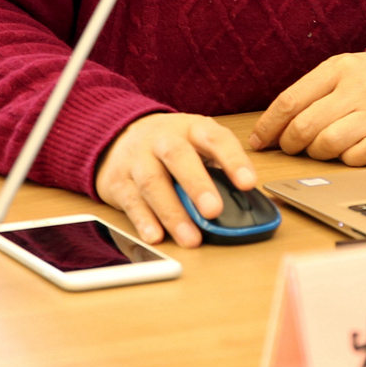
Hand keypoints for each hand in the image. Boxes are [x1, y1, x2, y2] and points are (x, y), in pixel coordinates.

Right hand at [95, 113, 257, 247]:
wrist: (120, 136)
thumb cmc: (170, 146)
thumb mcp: (196, 145)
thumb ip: (216, 169)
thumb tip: (241, 204)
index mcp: (191, 128)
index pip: (215, 138)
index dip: (233, 160)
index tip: (248, 183)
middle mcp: (162, 139)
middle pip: (178, 156)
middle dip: (197, 185)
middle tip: (214, 211)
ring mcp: (137, 159)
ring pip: (153, 182)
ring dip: (173, 213)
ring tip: (191, 238)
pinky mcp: (118, 181)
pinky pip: (130, 201)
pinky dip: (143, 221)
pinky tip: (156, 236)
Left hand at [249, 51, 365, 165]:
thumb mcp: (339, 71)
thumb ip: (308, 93)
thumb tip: (270, 128)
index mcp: (336, 69)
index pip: (290, 101)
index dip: (269, 126)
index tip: (259, 142)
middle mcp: (356, 89)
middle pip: (305, 126)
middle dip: (290, 144)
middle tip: (292, 148)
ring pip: (330, 142)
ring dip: (318, 153)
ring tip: (320, 150)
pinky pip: (363, 155)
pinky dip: (349, 160)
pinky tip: (348, 154)